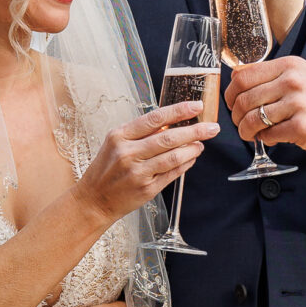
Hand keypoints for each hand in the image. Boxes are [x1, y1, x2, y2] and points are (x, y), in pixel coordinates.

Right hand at [74, 100, 218, 227]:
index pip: (155, 118)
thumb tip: (171, 123)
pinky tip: (191, 158)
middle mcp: (128, 153)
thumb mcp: (116, 144)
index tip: (196, 106)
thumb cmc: (106, 169)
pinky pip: (172, 173)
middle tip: (212, 127)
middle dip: (195, 131)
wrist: (93, 200)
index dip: (179, 111)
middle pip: (169, 137)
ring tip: (201, 144)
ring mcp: (137, 172)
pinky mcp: (146, 189)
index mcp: (120, 136)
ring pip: (173, 157)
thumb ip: (140, 134)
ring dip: (192, 149)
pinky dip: (185, 164)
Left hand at [225, 58, 305, 160]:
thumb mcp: (303, 75)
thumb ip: (273, 76)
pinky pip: (268, 135)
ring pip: (253, 119)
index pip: (243, 77)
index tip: (231, 104)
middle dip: (236, 116)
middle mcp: (292, 82)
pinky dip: (265, 140)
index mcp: (290, 66)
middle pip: (243, 99)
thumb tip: (237, 79)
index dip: (230, 94)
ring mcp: (298, 105)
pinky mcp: (302, 128)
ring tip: (252, 134)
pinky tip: (272, 138)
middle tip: (241, 124)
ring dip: (247, 131)